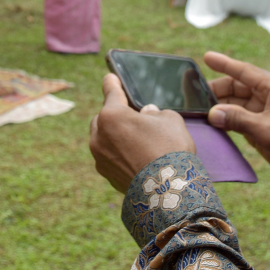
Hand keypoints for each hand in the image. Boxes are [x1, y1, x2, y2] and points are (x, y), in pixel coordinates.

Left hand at [90, 74, 195, 191]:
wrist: (167, 192)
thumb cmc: (170, 149)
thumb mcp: (170, 120)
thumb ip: (155, 112)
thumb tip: (146, 114)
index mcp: (112, 115)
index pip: (110, 91)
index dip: (111, 82)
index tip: (109, 78)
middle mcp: (99, 135)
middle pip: (104, 117)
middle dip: (116, 115)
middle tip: (134, 117)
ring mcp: (100, 157)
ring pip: (104, 139)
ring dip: (116, 136)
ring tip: (138, 140)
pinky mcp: (106, 175)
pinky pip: (110, 157)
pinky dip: (119, 154)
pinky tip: (137, 158)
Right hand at [205, 51, 269, 180]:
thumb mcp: (266, 130)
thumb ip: (238, 120)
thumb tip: (212, 113)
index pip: (245, 71)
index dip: (224, 64)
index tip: (206, 57)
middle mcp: (269, 94)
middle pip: (236, 87)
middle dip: (217, 91)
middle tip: (194, 97)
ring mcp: (263, 109)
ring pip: (235, 102)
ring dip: (219, 106)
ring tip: (199, 110)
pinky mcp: (259, 123)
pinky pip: (237, 116)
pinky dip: (225, 118)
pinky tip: (210, 121)